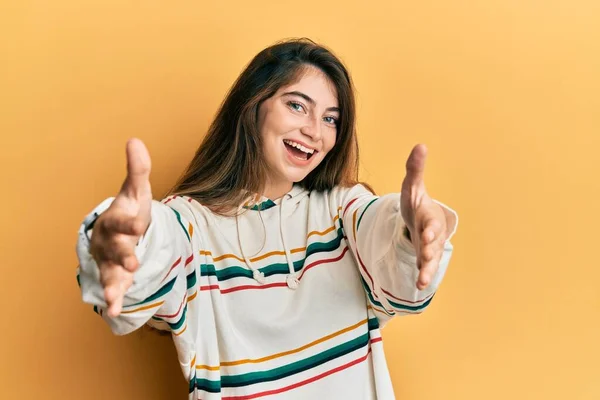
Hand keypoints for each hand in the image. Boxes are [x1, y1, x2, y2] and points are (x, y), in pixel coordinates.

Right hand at [89, 138, 152, 316]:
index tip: (139, 224)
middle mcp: (111, 241)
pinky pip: (113, 287)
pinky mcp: (115, 275)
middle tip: (134, 263)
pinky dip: (113, 299)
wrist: (116, 230)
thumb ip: (138, 169)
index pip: (123, 220)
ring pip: (111, 271)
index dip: (130, 222)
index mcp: (117, 219)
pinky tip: (114, 312)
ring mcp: (111, 260)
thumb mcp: (136, 190)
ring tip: (116, 296)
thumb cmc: (129, 209)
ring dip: (115, 282)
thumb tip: (135, 140)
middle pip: (116, 249)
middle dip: (124, 256)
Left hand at [400, 144, 454, 289]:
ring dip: (427, 269)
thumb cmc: (416, 200)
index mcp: (429, 215)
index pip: (431, 222)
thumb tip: (420, 145)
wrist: (418, 215)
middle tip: (428, 255)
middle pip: (433, 242)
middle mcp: (432, 232)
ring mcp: (428, 246)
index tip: (428, 235)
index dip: (430, 228)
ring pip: (430, 259)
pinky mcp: (422, 256)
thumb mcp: (412, 185)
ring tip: (423, 281)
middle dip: (431, 249)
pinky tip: (419, 285)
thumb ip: (415, 168)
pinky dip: (422, 275)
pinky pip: (424, 267)